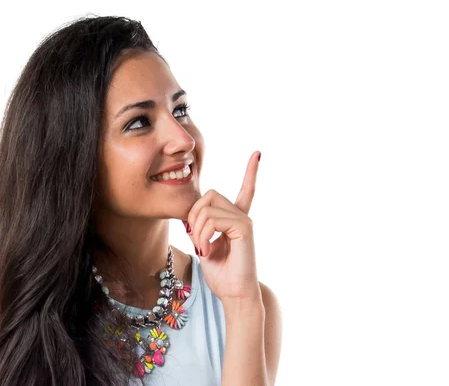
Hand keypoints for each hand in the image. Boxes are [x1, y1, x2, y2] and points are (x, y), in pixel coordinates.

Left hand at [183, 151, 260, 302]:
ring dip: (197, 231)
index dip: (251, 172)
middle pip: (208, 195)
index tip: (258, 153)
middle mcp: (242, 216)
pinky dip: (203, 236)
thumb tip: (190, 218)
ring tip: (203, 250)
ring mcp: (244, 220)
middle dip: (193, 216)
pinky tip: (208, 251)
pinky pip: (213, 219)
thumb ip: (199, 227)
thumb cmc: (220, 274)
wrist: (234, 294)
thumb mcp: (204, 246)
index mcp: (234, 219)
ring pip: (207, 208)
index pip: (246, 190)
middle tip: (195, 240)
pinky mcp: (244, 228)